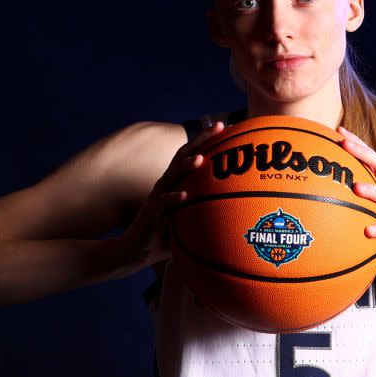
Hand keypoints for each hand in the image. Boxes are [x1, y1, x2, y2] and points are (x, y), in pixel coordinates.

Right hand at [122, 121, 225, 265]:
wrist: (137, 250)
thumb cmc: (167, 232)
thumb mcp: (190, 215)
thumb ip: (206, 205)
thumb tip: (238, 203)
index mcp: (177, 180)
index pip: (193, 153)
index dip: (208, 139)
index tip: (227, 126)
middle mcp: (167, 183)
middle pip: (183, 156)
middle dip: (201, 140)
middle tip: (218, 127)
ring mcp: (158, 196)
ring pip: (172, 176)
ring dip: (185, 166)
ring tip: (200, 159)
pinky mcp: (151, 213)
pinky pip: (162, 204)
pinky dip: (172, 198)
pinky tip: (183, 196)